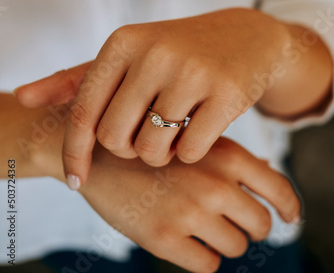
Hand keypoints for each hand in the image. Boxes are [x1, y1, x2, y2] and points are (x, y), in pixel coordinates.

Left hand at [16, 8, 291, 185]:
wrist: (246, 38)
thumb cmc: (177, 52)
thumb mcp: (127, 56)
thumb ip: (75, 79)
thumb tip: (21, 97)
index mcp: (124, 42)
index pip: (85, 112)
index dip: (75, 152)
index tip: (77, 178)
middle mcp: (155, 53)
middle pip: (115, 138)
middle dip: (126, 150)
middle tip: (143, 137)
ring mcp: (193, 72)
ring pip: (151, 150)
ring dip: (158, 154)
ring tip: (171, 133)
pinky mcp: (227, 93)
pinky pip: (189, 152)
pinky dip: (188, 153)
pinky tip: (197, 131)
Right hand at [68, 138, 301, 272]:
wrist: (99, 150)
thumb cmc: (153, 143)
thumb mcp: (197, 138)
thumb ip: (234, 158)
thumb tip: (269, 170)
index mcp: (226, 154)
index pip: (278, 189)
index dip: (289, 207)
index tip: (288, 218)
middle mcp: (214, 184)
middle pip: (260, 225)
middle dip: (249, 226)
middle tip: (232, 220)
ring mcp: (189, 212)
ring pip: (235, 246)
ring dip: (224, 240)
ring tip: (201, 224)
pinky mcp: (164, 238)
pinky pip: (208, 265)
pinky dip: (203, 255)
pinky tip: (186, 237)